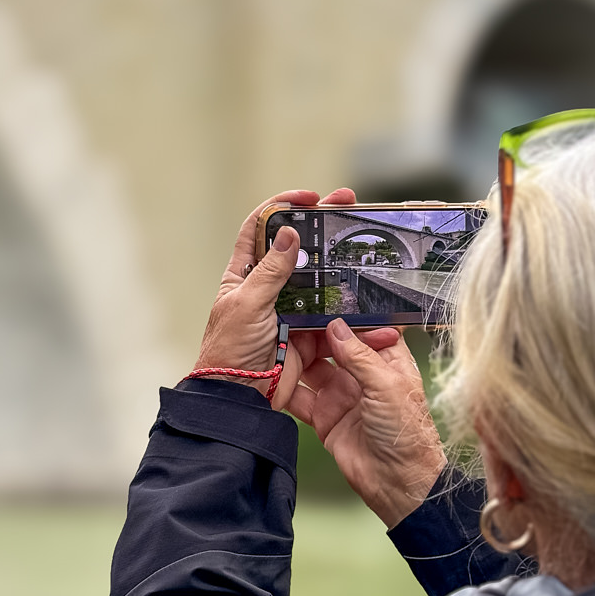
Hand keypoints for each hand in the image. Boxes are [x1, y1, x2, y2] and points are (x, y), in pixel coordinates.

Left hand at [193, 187, 356, 411]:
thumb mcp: (247, 305)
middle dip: (319, 226)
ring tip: (360, 240)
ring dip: (337, 260)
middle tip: (345, 205)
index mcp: (243, 276)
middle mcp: (266, 288)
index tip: (307, 197)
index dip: (280, 207)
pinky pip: (329, 312)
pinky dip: (346, 302)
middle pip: (295, 248)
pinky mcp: (306, 331)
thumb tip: (287, 232)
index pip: (259, 229)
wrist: (241, 398)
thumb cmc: (230, 350)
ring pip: (317, 278)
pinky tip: (363, 288)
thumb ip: (270, 272)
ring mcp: (288, 309)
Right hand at [286, 318, 446, 526]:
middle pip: (332, 347)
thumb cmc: (408, 434)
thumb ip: (359, 355)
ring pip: (312, 369)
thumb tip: (337, 327)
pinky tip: (273, 376)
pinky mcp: (324, 418)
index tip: (320, 306)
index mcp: (387, 362)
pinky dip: (286, 388)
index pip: (362, 331)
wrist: (397, 482)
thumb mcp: (386, 385)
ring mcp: (341, 396)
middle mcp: (362, 376)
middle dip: (312, 336)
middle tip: (291, 322)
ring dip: (296, 359)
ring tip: (277, 343)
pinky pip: (301, 398)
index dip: (343, 319)